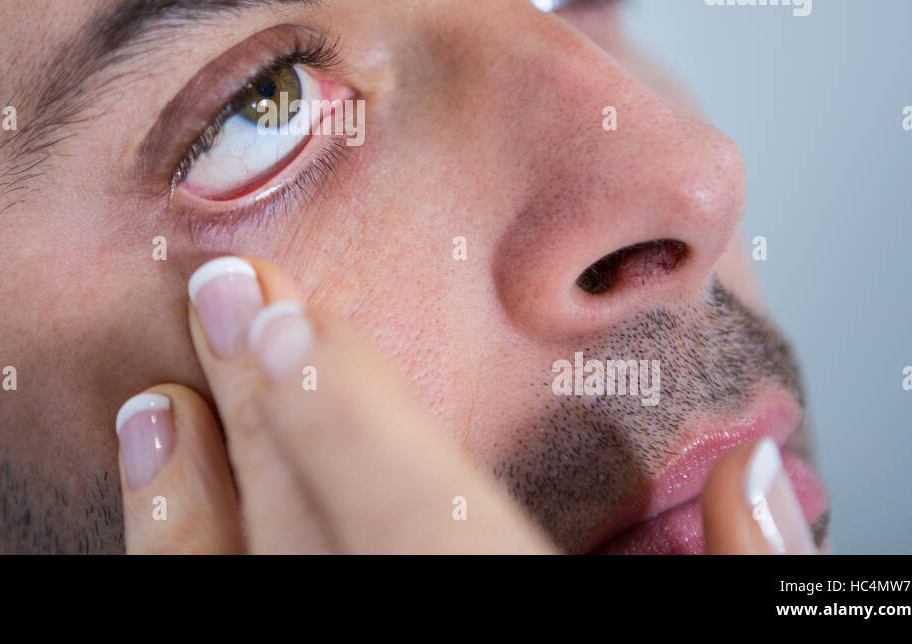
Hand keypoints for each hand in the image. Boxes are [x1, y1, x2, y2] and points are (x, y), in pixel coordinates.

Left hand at [114, 255, 819, 553]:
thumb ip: (752, 590)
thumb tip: (756, 472)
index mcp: (526, 639)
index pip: (415, 526)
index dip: (341, 416)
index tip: (280, 317)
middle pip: (313, 544)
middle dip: (263, 418)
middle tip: (219, 302)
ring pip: (231, 606)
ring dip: (184, 515)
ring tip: (155, 412)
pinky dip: (184, 580)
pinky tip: (169, 531)